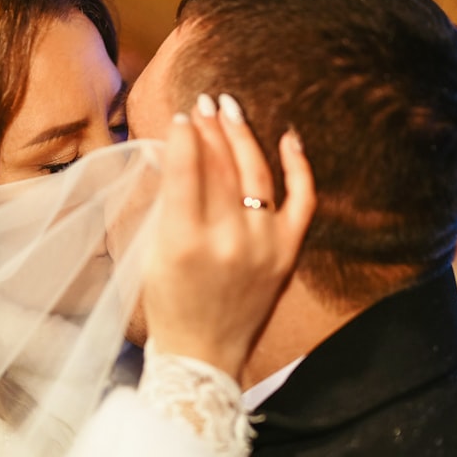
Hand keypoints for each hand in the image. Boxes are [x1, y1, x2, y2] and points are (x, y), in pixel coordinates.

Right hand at [142, 93, 315, 380]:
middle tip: (203, 103)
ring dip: (242, 136)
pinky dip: (298, 166)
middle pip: (220, 166)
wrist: (203, 354)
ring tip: (229, 110)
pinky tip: (288, 137)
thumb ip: (171, 202)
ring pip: (255, 174)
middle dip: (209, 128)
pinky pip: (302, 200)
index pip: (186, 170)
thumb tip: (183, 152)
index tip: (180, 115)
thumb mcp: (154, 251)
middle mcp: (227, 240)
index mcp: (184, 241)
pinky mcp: (286, 253)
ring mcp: (262, 245)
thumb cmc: (169, 303)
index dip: (183, 136)